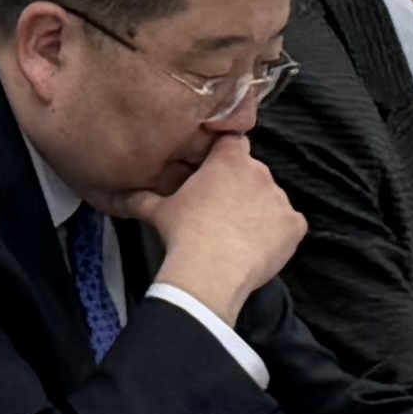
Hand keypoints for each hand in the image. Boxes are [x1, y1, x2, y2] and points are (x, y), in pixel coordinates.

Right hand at [143, 139, 305, 328]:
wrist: (210, 271)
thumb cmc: (183, 233)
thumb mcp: (156, 211)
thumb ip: (141, 197)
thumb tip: (117, 195)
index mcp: (229, 160)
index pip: (233, 142)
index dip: (225, 158)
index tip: (216, 175)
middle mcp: (260, 172)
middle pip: (254, 172)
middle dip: (242, 188)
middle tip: (222, 212)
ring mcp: (281, 199)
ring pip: (272, 200)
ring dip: (260, 211)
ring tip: (239, 235)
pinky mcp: (295, 226)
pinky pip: (290, 225)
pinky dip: (279, 234)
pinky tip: (259, 248)